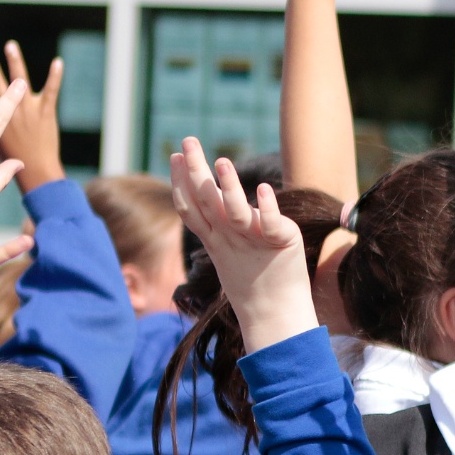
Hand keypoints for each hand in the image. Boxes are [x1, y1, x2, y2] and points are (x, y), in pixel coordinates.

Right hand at [0, 40, 63, 191]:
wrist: (38, 173)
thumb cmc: (11, 162)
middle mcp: (8, 113)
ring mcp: (28, 110)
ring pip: (20, 80)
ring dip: (15, 62)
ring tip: (10, 45)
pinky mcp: (46, 112)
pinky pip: (51, 90)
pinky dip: (55, 76)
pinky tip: (58, 61)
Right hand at [169, 139, 315, 350]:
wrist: (275, 313)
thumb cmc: (255, 278)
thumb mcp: (229, 248)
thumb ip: (221, 222)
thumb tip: (212, 192)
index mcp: (215, 238)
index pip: (191, 207)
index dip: (180, 182)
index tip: (175, 155)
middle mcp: (229, 237)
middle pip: (207, 201)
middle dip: (196, 170)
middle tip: (189, 141)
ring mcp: (252, 241)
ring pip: (235, 211)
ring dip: (228, 186)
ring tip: (222, 162)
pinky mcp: (279, 244)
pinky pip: (270, 224)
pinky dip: (267, 207)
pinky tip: (264, 189)